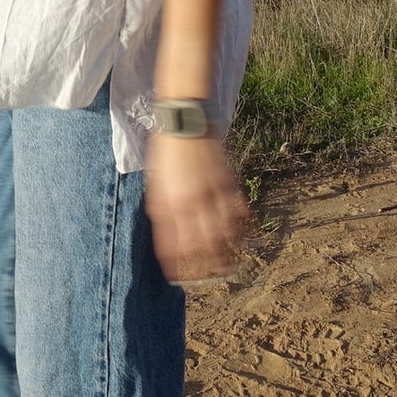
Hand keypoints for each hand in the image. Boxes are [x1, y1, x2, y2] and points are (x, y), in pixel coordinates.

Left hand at [145, 131, 250, 282]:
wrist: (182, 119)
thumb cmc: (164, 152)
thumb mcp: (154, 183)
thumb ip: (162, 210)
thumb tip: (169, 235)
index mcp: (169, 202)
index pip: (172, 244)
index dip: (174, 263)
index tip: (175, 277)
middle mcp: (191, 201)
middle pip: (201, 243)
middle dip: (205, 264)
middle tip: (208, 277)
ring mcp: (212, 191)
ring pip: (223, 230)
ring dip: (227, 250)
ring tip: (228, 265)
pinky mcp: (227, 179)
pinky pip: (238, 208)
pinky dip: (241, 224)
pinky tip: (242, 234)